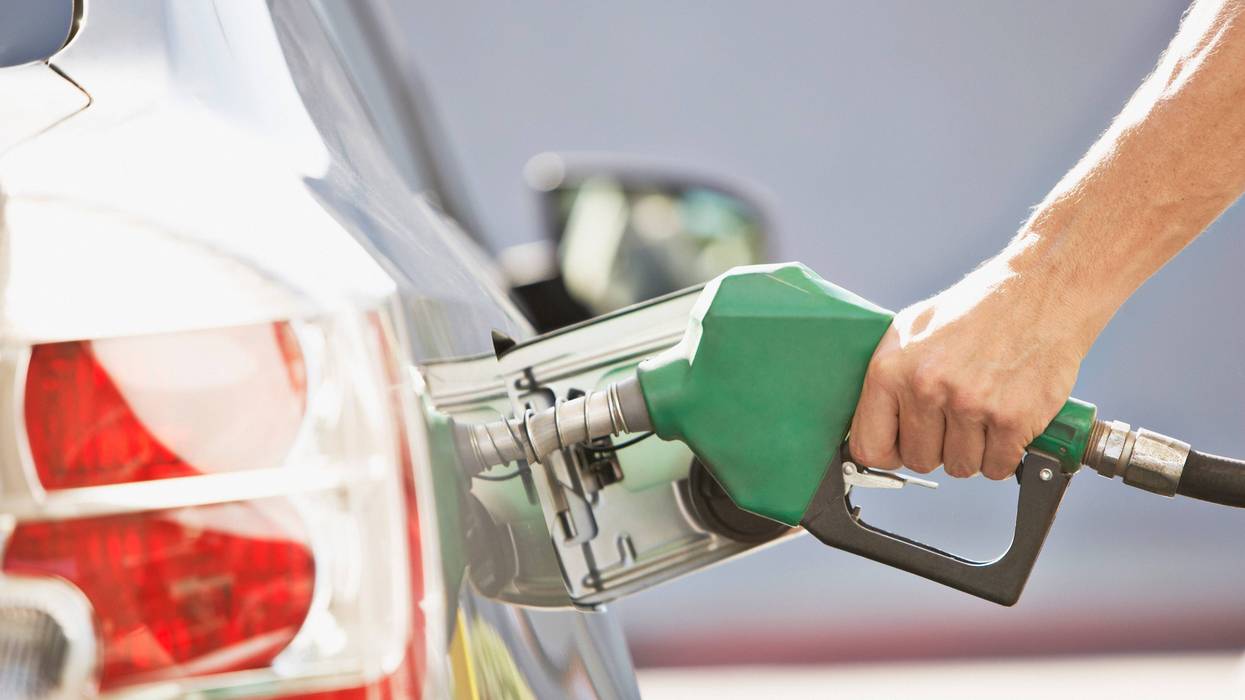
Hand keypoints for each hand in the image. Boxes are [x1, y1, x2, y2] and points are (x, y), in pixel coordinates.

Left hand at [847, 257, 1092, 479]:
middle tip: (954, 420)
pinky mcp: (1012, 419)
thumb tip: (871, 425)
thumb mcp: (912, 330)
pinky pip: (996, 467)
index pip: (870, 447)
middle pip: (919, 461)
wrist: (1040, 293)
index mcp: (891, 369)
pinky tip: (1005, 422)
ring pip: (960, 467)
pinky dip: (1003, 454)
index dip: (888, 453)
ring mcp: (970, 405)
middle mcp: (926, 388)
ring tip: (981, 414)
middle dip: (937, 448)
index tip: (902, 447)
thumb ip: (887, 379)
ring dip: (972, 451)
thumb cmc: (975, 310)